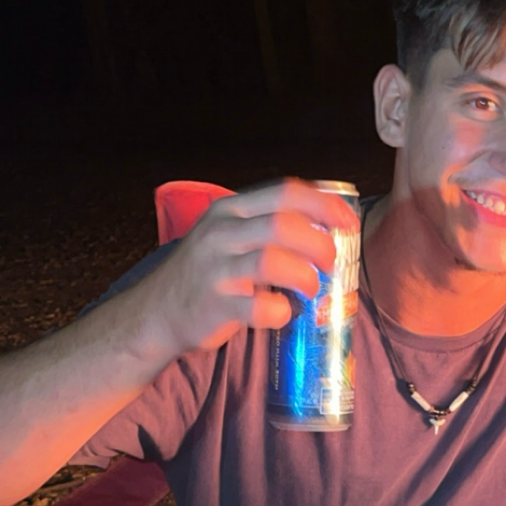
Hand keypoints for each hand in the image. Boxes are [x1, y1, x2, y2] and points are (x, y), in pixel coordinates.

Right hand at [139, 179, 358, 360]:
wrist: (157, 313)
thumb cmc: (207, 273)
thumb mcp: (229, 233)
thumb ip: (267, 223)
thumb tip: (327, 224)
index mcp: (230, 209)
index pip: (286, 192)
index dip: (325, 205)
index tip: (348, 222)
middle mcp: (221, 232)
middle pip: (285, 224)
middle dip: (320, 245)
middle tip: (331, 264)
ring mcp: (216, 268)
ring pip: (274, 261)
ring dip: (305, 277)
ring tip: (311, 289)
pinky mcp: (216, 305)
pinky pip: (261, 307)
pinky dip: (281, 312)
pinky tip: (281, 312)